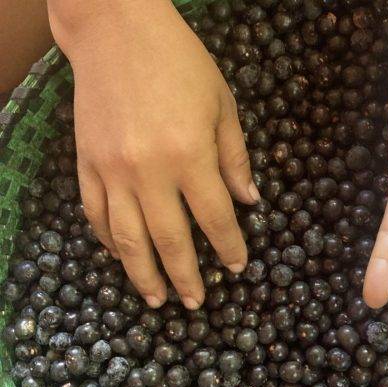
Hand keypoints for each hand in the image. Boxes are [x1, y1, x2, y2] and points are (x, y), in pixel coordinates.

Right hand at [49, 0, 257, 309]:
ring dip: (143, 275)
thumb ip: (235, 160)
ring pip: (127, 238)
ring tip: (156, 300)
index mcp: (190, 156)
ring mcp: (112, 170)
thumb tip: (250, 203)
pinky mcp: (86, 163)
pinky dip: (108, 241)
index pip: (215, 219)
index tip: (238, 268)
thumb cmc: (180, 64)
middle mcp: (149, 172)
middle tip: (195, 304)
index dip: (230, 248)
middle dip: (186, 277)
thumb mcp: (222, 106)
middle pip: (169, 240)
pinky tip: (120, 257)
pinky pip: (95, 213)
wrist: (116, 29)